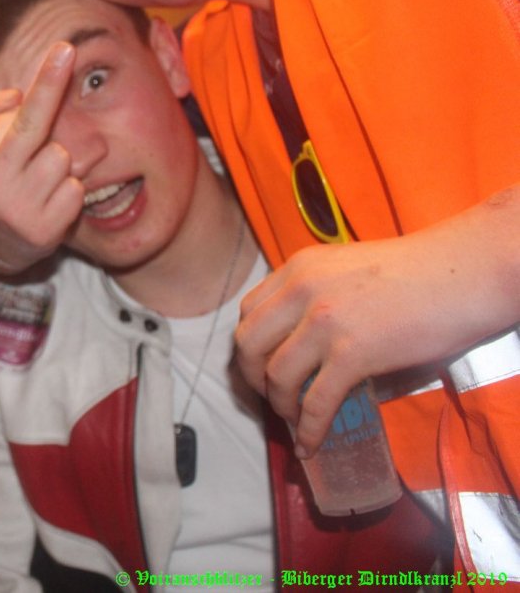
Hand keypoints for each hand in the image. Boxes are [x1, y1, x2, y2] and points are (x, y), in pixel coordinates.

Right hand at [0, 43, 83, 273]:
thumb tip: (14, 96)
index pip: (19, 115)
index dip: (46, 82)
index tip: (65, 50)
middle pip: (42, 132)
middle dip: (53, 92)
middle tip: (67, 53)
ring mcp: (18, 212)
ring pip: (63, 160)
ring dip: (58, 163)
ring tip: (38, 178)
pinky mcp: (44, 232)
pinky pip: (76, 191)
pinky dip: (68, 192)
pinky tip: (49, 201)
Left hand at [235, 194, 519, 457]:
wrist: (465, 272)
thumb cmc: (417, 272)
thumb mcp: (346, 270)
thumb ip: (316, 294)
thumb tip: (299, 341)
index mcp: (298, 268)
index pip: (249, 313)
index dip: (248, 347)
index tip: (260, 367)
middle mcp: (302, 291)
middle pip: (248, 345)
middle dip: (252, 379)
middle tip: (271, 397)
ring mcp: (324, 321)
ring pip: (276, 376)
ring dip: (280, 407)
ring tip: (294, 420)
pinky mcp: (353, 353)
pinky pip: (315, 402)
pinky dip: (308, 430)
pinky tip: (311, 445)